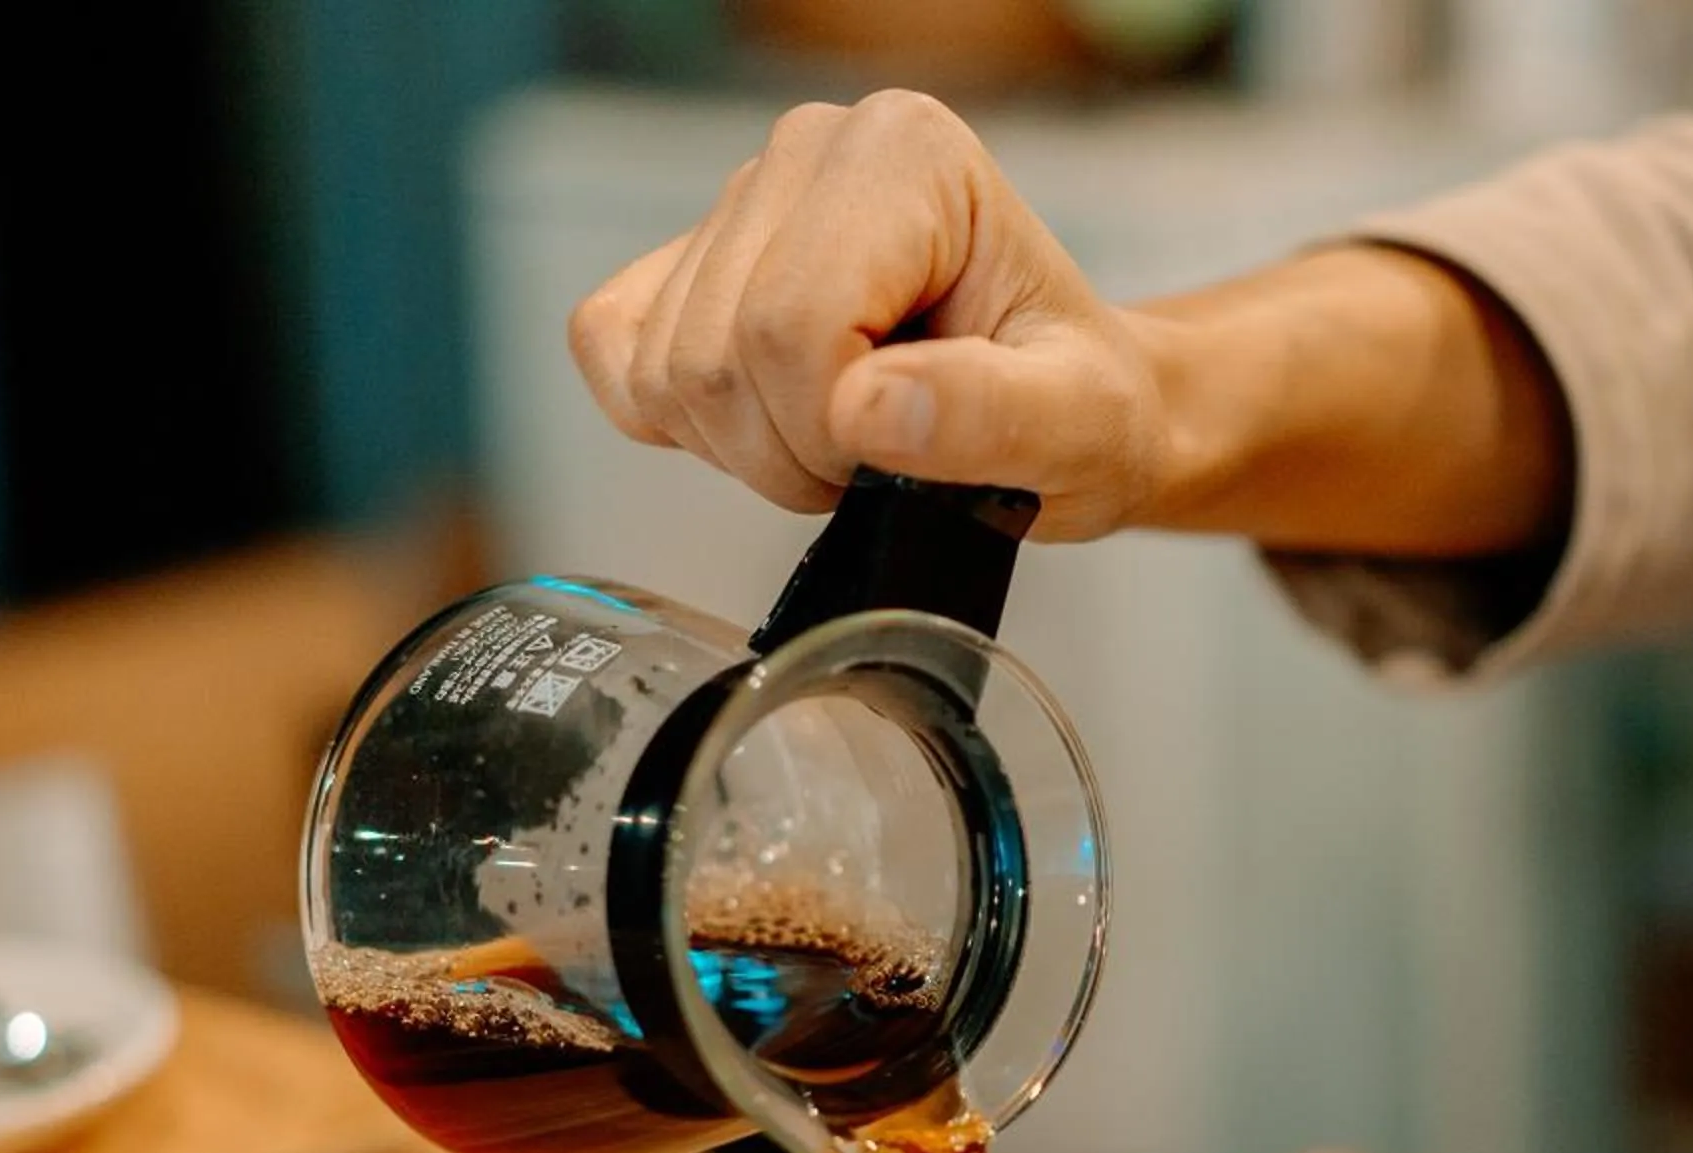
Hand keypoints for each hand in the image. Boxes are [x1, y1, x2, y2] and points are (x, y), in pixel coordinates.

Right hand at [570, 91, 1172, 539]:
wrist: (1070, 407)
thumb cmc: (1082, 408)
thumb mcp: (1080, 428)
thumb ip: (992, 415)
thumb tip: (867, 409)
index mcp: (906, 155)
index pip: (791, 323)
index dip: (833, 434)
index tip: (911, 456)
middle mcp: (808, 150)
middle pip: (714, 354)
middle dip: (791, 455)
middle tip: (880, 462)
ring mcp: (737, 202)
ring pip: (662, 371)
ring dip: (749, 452)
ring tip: (845, 442)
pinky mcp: (681, 262)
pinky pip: (610, 354)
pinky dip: (679, 427)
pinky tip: (772, 423)